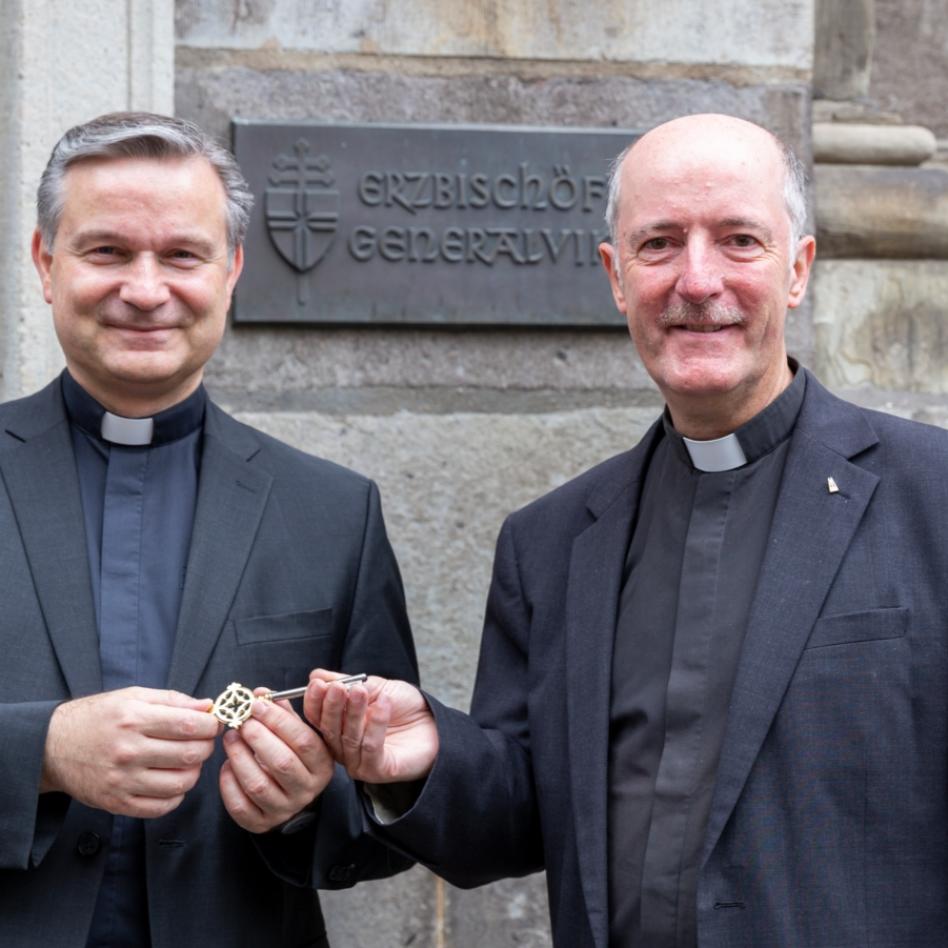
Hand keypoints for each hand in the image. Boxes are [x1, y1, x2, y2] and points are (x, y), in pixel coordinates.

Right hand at [41, 687, 218, 818]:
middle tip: (202, 743)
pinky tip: (172, 782)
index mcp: (134, 719)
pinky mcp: (116, 803)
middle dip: (206, 748)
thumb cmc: (97, 717)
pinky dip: (175, 796)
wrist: (51, 746)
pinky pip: (160, 807)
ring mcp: (122, 780)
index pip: (189, 726)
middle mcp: (128, 751)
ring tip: (187, 762)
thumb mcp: (133, 696)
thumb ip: (172, 700)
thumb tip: (207, 707)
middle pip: (189, 755)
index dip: (210, 726)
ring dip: (194, 773)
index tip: (212, 725)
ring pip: (180, 783)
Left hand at [218, 691, 333, 833]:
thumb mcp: (298, 734)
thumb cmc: (293, 756)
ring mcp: (284, 809)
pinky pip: (240, 805)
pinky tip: (227, 765)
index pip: (303, 740)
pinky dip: (228, 783)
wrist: (289, 795)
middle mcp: (307, 790)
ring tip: (230, 738)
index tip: (256, 704)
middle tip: (242, 721)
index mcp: (322, 765)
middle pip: (282, 763)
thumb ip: (283, 713)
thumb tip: (261, 693)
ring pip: (258, 785)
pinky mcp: (261, 823)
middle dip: (257, 737)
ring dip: (239, 756)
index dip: (278, 720)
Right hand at [304, 670, 438, 783]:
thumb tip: (316, 675)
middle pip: (329, 729)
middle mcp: (344, 748)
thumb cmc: (403, 705)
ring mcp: (359, 762)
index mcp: (338, 728)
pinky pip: (371, 748)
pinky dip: (376, 724)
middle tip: (336, 687)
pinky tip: (384, 704)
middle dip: (331, 706)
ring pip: (349, 738)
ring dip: (354, 712)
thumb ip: (346, 682)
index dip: (315, 701)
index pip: (317, 718)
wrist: (433, 722)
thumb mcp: (374, 686)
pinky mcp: (377, 770)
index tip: (316, 684)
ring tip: (361, 690)